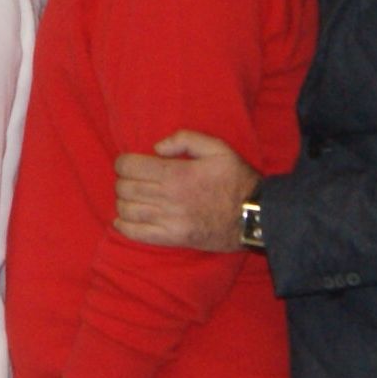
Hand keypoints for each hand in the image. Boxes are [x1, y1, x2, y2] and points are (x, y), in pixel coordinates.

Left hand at [113, 130, 255, 251]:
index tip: (128, 162)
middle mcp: (169, 198)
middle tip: (131, 178)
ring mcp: (169, 221)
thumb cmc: (236, 179)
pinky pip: (138, 234)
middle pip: (125, 188)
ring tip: (131, 197)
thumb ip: (185, 139)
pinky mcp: (172, 238)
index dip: (123, 162)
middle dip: (123, 180)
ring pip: (128, 210)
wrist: (253, 216)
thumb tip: (157, 148)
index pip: (131, 167)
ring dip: (123, 201)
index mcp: (177, 174)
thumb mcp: (218, 148)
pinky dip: (124, 226)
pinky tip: (123, 219)